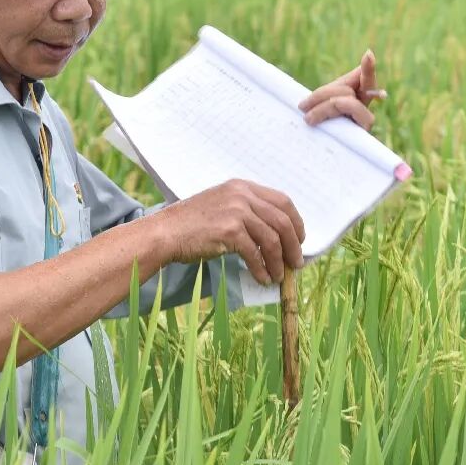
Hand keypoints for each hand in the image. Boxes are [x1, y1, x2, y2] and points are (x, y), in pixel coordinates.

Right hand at [162, 178, 305, 285]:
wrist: (166, 231)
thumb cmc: (191, 223)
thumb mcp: (221, 204)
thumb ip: (245, 209)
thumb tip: (275, 232)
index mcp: (241, 186)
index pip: (282, 200)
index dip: (296, 221)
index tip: (299, 239)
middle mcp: (241, 195)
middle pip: (283, 220)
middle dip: (294, 244)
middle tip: (296, 263)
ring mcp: (236, 212)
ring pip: (272, 239)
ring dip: (279, 261)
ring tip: (279, 275)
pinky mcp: (229, 231)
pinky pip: (256, 253)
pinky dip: (262, 269)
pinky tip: (262, 278)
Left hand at [298, 48, 384, 132]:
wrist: (314, 155)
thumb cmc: (317, 126)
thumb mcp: (322, 106)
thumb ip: (331, 91)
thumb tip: (342, 76)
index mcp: (356, 98)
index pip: (364, 80)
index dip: (368, 69)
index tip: (367, 53)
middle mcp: (363, 109)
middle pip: (346, 89)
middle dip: (322, 94)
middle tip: (302, 106)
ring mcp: (363, 122)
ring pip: (345, 101)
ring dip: (321, 107)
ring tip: (305, 117)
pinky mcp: (359, 135)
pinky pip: (348, 115)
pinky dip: (325, 113)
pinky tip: (312, 118)